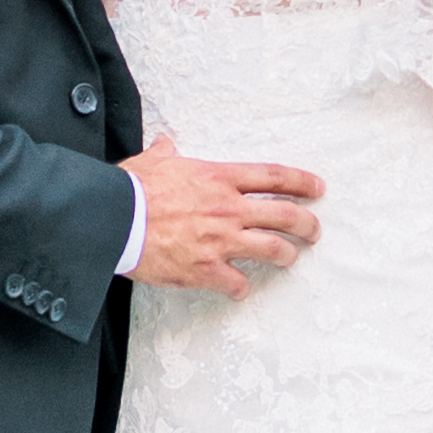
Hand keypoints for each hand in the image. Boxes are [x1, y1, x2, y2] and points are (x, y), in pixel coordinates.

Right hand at [131, 132, 323, 297]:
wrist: (115, 221)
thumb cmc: (132, 190)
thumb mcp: (153, 161)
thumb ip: (167, 152)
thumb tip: (167, 143)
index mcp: (219, 178)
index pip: (274, 177)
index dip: (302, 182)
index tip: (317, 188)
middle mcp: (228, 208)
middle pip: (285, 215)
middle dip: (307, 224)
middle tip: (314, 231)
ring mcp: (220, 241)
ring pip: (273, 250)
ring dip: (287, 255)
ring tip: (290, 258)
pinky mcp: (206, 269)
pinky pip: (237, 283)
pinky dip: (241, 288)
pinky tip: (239, 289)